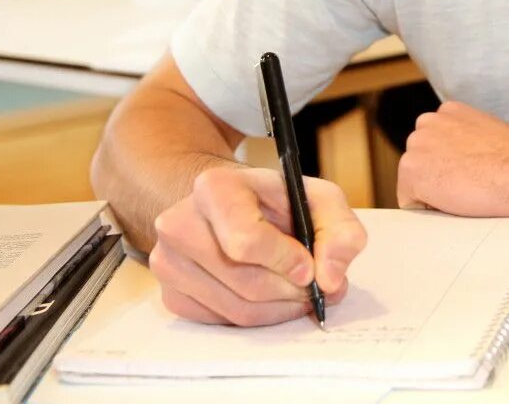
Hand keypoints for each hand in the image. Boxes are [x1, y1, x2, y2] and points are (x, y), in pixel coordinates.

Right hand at [149, 165, 367, 325]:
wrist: (231, 206)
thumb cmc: (275, 202)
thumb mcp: (319, 199)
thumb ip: (340, 231)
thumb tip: (330, 278)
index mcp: (214, 187)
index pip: (247, 241)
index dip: (286, 261)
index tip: (308, 266)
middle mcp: (179, 223)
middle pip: (246, 282)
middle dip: (290, 291)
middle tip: (311, 287)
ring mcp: (168, 261)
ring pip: (236, 309)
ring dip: (278, 309)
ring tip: (294, 291)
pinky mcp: (171, 294)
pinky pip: (222, 322)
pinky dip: (255, 317)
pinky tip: (267, 296)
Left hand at [396, 100, 508, 215]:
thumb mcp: (488, 135)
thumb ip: (466, 138)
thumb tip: (464, 156)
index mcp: (447, 112)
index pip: (434, 147)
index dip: (451, 167)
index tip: (470, 173)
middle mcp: (426, 123)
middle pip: (421, 163)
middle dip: (438, 177)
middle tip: (469, 183)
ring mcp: (416, 146)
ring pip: (414, 182)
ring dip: (433, 192)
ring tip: (465, 191)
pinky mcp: (411, 172)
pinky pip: (410, 202)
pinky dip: (428, 209)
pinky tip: (455, 201)